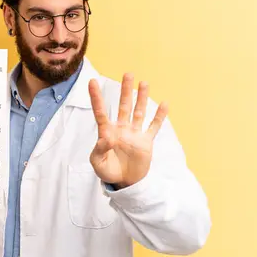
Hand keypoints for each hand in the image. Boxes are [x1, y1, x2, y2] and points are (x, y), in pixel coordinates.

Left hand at [88, 73, 168, 188]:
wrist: (124, 182)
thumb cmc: (107, 171)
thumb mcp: (97, 163)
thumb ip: (99, 150)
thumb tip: (106, 138)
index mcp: (107, 133)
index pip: (101, 112)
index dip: (96, 98)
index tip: (92, 82)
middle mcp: (121, 129)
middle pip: (124, 106)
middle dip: (125, 91)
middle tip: (128, 74)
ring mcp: (134, 134)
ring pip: (139, 112)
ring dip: (142, 98)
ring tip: (144, 83)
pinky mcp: (146, 142)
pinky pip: (154, 127)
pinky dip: (159, 116)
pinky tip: (165, 104)